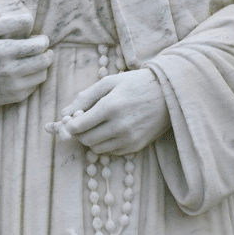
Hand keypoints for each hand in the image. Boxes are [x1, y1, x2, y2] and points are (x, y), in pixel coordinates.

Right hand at [0, 13, 51, 107]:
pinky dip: (33, 79)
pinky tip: (22, 72)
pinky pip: (33, 88)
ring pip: (42, 75)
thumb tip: (29, 19)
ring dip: (42, 66)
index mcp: (3, 52)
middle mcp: (9, 71)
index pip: (38, 46)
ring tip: (31, 60)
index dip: (42, 40)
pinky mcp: (10, 99)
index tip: (37, 38)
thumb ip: (5, 24)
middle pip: (44, 61)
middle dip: (46, 52)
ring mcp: (11, 87)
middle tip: (39, 48)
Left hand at [47, 70, 168, 154]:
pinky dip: (105, 143)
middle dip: (78, 132)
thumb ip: (84, 98)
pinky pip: (110, 152)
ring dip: (91, 139)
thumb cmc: (136, 84)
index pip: (78, 126)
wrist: (168, 94)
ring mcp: (129, 139)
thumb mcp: (108, 82)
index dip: (67, 126)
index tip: (64, 123)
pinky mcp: (136, 146)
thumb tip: (64, 114)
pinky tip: (111, 130)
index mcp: (110, 107)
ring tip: (98, 124)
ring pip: (96, 148)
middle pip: (85, 139)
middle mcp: (119, 126)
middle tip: (82, 122)